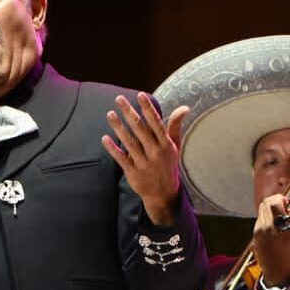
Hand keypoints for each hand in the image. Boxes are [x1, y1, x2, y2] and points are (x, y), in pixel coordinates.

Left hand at [102, 93, 189, 225]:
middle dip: (129, 113)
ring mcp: (143, 163)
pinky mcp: (133, 173)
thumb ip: (175, 126)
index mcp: (166, 145)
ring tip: (109, 114)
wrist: (163, 194)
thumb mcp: (174, 146)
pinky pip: (121, 158)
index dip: (148, 109)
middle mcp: (155, 153)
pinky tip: (105, 138)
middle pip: (140, 130)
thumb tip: (184, 108)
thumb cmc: (168, 165)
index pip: (156, 123)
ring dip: (118, 127)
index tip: (140, 95)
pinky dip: (113, 149)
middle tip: (119, 98)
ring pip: (129, 142)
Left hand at [252, 194, 289, 287]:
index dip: (282, 199)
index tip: (289, 202)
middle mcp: (263, 228)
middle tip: (286, 206)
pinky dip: (269, 217)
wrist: (277, 272)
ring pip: (262, 210)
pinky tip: (277, 224)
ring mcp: (257, 231)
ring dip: (272, 208)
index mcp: (275, 228)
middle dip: (276, 201)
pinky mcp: (255, 234)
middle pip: (265, 203)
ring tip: (283, 216)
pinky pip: (261, 219)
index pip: (273, 203)